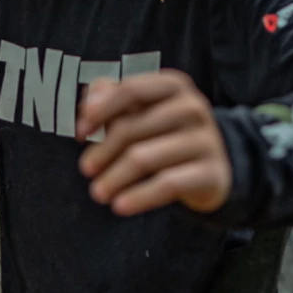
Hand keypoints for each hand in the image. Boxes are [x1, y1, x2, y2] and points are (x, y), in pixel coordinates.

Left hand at [76, 70, 231, 216]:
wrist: (213, 168)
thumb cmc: (165, 135)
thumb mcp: (143, 112)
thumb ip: (113, 100)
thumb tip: (87, 104)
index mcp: (174, 86)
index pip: (131, 90)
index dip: (101, 110)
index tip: (79, 132)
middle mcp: (193, 107)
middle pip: (132, 128)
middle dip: (103, 150)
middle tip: (85, 169)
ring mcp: (206, 139)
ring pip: (145, 158)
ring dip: (114, 178)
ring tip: (98, 192)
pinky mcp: (211, 172)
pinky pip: (168, 184)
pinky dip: (140, 196)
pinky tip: (120, 206)